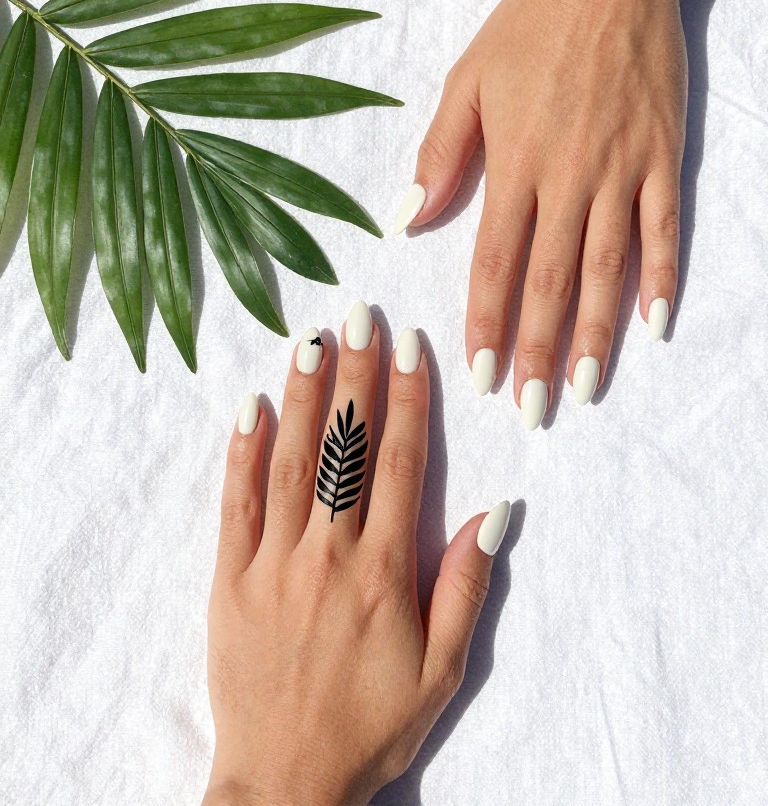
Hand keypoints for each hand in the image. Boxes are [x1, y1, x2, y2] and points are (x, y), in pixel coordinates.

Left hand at [203, 302, 511, 805]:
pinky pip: (236, 504)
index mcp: (384, 571)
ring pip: (291, 462)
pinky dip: (242, 453)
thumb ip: (466, 586)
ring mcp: (273, 564)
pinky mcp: (230, 580)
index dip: (407, 398)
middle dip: (354, 375)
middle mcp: (328, 555)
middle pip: (344, 447)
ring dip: (302, 397)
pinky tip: (250, 407)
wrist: (285, 780)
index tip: (409, 346)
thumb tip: (496, 510)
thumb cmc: (372, 726)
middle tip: (359, 315)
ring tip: (311, 339)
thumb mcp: (442, 670)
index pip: (398, 464)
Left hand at [395, 0, 686, 427]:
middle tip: (532, 409)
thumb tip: (405, 218)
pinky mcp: (661, 157)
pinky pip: (663, 228)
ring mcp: (620, 170)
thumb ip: (439, 155)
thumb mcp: (465, 81)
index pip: (495, 262)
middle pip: (551, 281)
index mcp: (514, 164)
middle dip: (539, 350)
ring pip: (607, 268)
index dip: (487, 321)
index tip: (481, 374)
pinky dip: (661, 276)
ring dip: (596, 334)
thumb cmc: (527, 28)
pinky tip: (654, 323)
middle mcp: (568, 177)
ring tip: (585, 389)